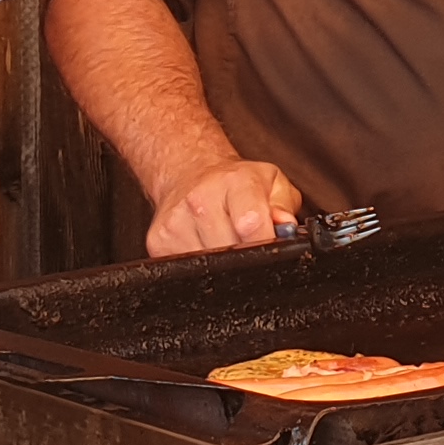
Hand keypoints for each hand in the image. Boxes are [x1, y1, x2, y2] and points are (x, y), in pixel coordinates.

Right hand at [147, 159, 301, 256]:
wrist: (190, 173)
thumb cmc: (234, 182)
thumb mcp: (271, 182)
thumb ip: (284, 205)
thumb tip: (285, 227)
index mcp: (235, 182)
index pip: (251, 223)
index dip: (265, 242)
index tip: (271, 247)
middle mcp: (201, 199)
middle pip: (231, 252)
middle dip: (247, 257)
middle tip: (248, 243)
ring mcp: (176, 222)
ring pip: (209, 267)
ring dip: (223, 264)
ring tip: (225, 242)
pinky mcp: (158, 241)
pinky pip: (187, 271)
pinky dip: (201, 268)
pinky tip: (205, 247)